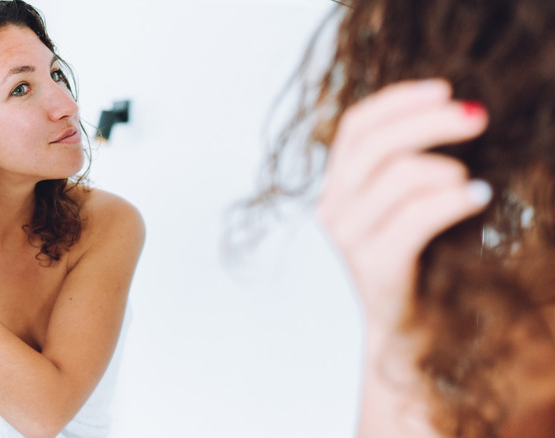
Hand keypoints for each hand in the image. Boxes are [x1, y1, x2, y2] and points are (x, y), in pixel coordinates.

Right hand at [317, 79, 490, 331]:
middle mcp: (334, 209)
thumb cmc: (411, 261)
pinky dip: (453, 202)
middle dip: (429, 122)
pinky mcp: (375, 267)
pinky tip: (479, 197)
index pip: (355, 127)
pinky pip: (415, 218)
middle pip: (375, 144)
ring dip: (444, 169)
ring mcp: (349, 239)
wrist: (401, 330)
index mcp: (337, 188)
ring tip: (470, 180)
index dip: (397, 101)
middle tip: (477, 116)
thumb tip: (449, 113)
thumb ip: (402, 165)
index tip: (442, 88)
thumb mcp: (397, 205)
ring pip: (396, 177)